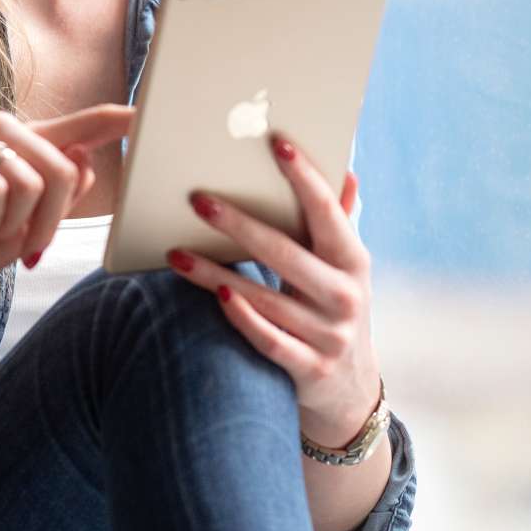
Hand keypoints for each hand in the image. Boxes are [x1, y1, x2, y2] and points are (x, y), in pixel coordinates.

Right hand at [0, 104, 134, 310]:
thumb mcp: (30, 226)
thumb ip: (60, 194)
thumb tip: (86, 160)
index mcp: (24, 144)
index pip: (78, 124)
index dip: (114, 119)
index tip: (148, 111)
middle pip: (61, 166)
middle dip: (49, 220)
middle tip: (23, 243)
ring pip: (31, 180)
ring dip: (13, 223)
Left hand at [168, 133, 382, 446]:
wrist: (350, 387)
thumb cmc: (333, 306)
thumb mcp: (343, 268)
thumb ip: (339, 223)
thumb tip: (349, 172)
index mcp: (354, 260)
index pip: (327, 211)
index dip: (304, 176)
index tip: (277, 143)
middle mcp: (345, 296)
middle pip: (285, 253)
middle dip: (239, 224)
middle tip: (198, 199)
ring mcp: (329, 334)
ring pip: (265, 298)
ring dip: (217, 274)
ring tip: (176, 252)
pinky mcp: (309, 368)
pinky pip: (269, 340)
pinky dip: (243, 318)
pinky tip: (216, 297)